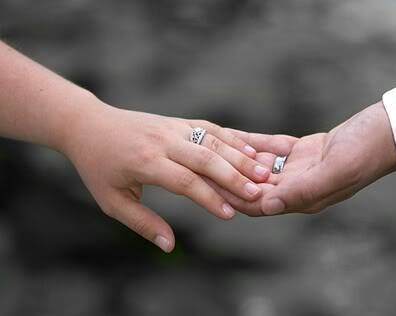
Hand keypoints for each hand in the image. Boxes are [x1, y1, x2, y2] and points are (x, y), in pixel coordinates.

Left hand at [60, 99, 270, 251]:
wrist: (90, 126)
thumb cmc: (99, 168)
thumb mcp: (112, 201)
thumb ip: (142, 223)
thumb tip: (169, 245)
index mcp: (145, 162)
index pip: (184, 181)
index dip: (209, 199)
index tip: (230, 214)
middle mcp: (162, 141)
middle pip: (205, 158)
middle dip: (235, 176)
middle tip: (259, 192)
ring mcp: (172, 127)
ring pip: (212, 140)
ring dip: (240, 156)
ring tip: (264, 171)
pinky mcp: (178, 121)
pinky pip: (210, 128)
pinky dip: (231, 138)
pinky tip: (250, 149)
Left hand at [215, 102, 395, 215]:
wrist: (388, 130)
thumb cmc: (367, 153)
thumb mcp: (336, 172)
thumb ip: (302, 191)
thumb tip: (266, 207)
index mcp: (304, 198)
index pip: (258, 203)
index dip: (230, 196)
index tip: (204, 187)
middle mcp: (297, 187)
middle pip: (252, 185)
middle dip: (226, 177)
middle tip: (198, 166)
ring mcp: (299, 168)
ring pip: (258, 165)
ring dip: (235, 158)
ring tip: (210, 149)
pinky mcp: (302, 149)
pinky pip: (270, 146)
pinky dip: (252, 141)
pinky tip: (232, 135)